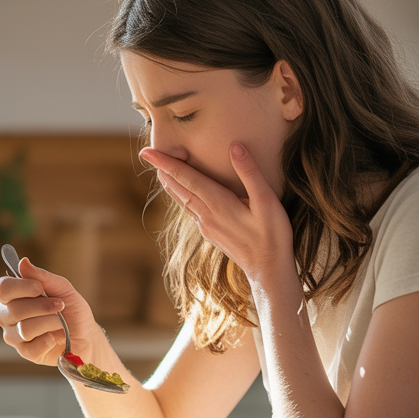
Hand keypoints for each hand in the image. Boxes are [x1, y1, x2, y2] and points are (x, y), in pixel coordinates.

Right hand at [0, 257, 99, 364]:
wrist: (86, 335)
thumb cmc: (72, 310)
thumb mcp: (63, 289)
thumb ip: (42, 277)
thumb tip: (23, 262)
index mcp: (12, 296)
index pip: (3, 288)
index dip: (22, 287)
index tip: (40, 289)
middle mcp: (7, 315)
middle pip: (14, 309)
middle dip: (43, 306)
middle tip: (60, 306)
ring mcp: (14, 336)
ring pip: (25, 329)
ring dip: (50, 322)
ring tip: (61, 322)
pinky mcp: (25, 352)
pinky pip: (33, 346)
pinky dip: (51, 339)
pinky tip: (56, 337)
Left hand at [140, 143, 294, 287]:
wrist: (268, 270)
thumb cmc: (272, 235)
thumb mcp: (267, 201)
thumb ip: (250, 173)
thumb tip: (235, 147)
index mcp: (217, 203)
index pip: (185, 177)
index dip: (165, 162)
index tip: (146, 152)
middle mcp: (206, 214)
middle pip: (178, 187)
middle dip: (163, 169)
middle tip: (148, 154)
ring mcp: (206, 225)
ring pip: (181, 199)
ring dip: (170, 183)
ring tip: (161, 169)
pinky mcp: (210, 233)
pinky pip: (189, 210)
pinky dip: (181, 196)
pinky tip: (183, 194)